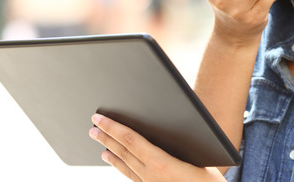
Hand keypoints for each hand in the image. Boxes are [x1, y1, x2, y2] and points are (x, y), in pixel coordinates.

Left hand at [89, 114, 225, 181]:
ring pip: (125, 166)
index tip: (100, 118)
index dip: (113, 127)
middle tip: (93, 127)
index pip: (130, 140)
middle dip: (106, 137)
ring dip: (111, 153)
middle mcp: (151, 176)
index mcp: (161, 164)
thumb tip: (166, 129)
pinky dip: (121, 166)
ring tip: (100, 145)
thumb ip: (181, 145)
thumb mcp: (200, 159)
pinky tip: (117, 163)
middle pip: (123, 152)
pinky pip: (132, 176)